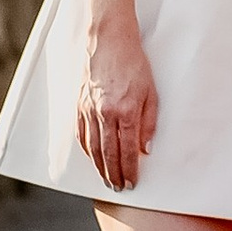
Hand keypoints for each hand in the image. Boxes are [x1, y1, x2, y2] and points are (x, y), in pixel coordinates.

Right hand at [77, 14, 157, 194]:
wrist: (109, 41)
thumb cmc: (135, 64)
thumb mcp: (151, 92)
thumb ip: (149, 122)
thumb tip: (145, 149)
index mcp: (125, 111)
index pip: (127, 150)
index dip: (129, 169)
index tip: (132, 183)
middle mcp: (104, 113)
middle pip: (108, 153)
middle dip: (113, 174)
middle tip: (118, 188)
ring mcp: (89, 110)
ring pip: (92, 146)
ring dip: (99, 166)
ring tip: (106, 180)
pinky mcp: (79, 104)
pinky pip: (81, 133)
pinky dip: (86, 149)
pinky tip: (92, 158)